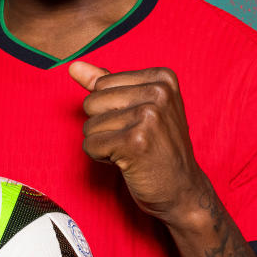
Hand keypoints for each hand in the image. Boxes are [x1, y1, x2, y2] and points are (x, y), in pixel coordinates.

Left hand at [68, 60, 210, 225]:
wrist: (182, 190)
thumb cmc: (158, 149)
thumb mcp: (138, 108)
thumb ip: (106, 85)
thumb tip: (74, 66)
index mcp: (162, 78)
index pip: (102, 84)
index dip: (110, 109)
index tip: (137, 124)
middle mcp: (159, 92)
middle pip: (92, 102)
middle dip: (103, 126)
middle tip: (133, 140)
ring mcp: (149, 116)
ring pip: (89, 125)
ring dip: (103, 144)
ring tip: (131, 151)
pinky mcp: (136, 141)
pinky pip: (91, 145)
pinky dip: (101, 158)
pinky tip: (126, 162)